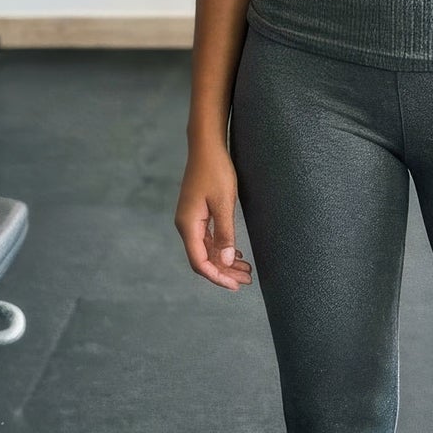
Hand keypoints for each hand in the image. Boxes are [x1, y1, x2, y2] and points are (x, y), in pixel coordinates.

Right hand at [175, 146, 252, 290]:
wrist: (206, 147)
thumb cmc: (216, 171)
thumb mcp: (224, 203)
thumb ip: (224, 232)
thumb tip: (224, 260)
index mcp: (189, 225)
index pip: (199, 262)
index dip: (217, 277)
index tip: (235, 285)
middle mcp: (186, 225)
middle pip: (203, 259)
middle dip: (224, 272)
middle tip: (247, 280)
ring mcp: (191, 220)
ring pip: (207, 249)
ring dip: (225, 261)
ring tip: (246, 270)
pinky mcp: (198, 214)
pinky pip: (208, 238)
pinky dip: (221, 248)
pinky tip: (235, 252)